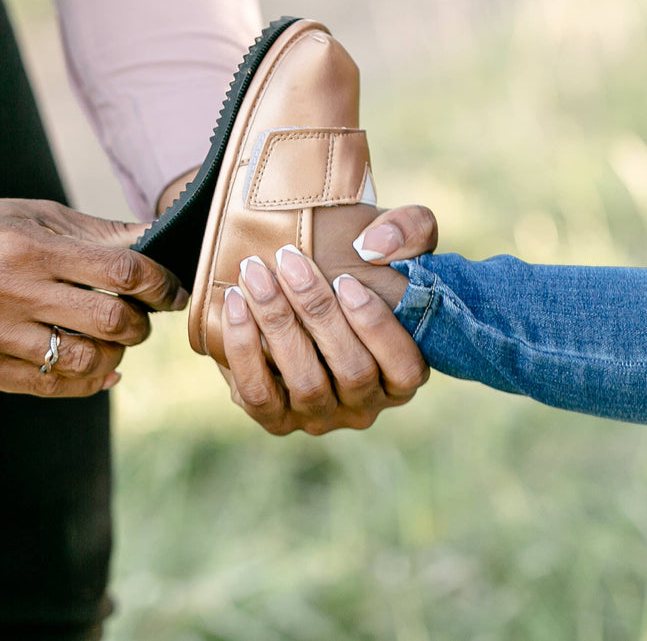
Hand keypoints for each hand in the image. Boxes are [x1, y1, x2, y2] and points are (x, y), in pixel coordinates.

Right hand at [0, 158, 186, 396]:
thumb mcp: (25, 214)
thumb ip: (91, 233)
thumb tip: (154, 244)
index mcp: (26, 245)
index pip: (120, 270)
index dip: (159, 283)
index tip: (171, 289)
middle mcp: (7, 291)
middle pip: (110, 321)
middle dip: (139, 324)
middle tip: (141, 318)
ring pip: (83, 363)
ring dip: (114, 356)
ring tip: (114, 343)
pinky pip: (48, 387)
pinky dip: (83, 382)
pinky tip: (96, 370)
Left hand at [216, 205, 438, 434]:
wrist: (287, 287)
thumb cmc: (352, 264)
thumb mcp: (392, 240)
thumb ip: (411, 229)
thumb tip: (376, 246)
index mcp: (401, 376)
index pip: (405, 369)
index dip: (378, 328)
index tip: (346, 281)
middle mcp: (364, 405)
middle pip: (352, 371)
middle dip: (318, 312)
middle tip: (289, 260)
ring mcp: (320, 417)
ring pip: (306, 383)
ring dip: (278, 324)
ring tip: (256, 275)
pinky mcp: (275, 418)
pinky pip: (258, 394)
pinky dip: (244, 348)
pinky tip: (235, 304)